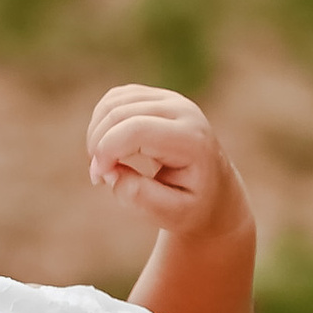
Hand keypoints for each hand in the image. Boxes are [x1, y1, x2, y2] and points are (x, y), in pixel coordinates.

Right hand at [86, 83, 251, 243]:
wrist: (216, 192)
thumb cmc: (194, 206)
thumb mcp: (173, 215)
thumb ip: (140, 198)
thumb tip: (110, 171)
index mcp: (192, 140)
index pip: (136, 129)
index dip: (107, 150)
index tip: (100, 179)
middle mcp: (183, 111)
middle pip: (120, 113)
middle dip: (98, 144)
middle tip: (98, 177)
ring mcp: (171, 99)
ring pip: (113, 101)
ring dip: (96, 132)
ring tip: (104, 164)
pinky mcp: (158, 96)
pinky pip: (116, 98)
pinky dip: (102, 121)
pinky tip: (108, 147)